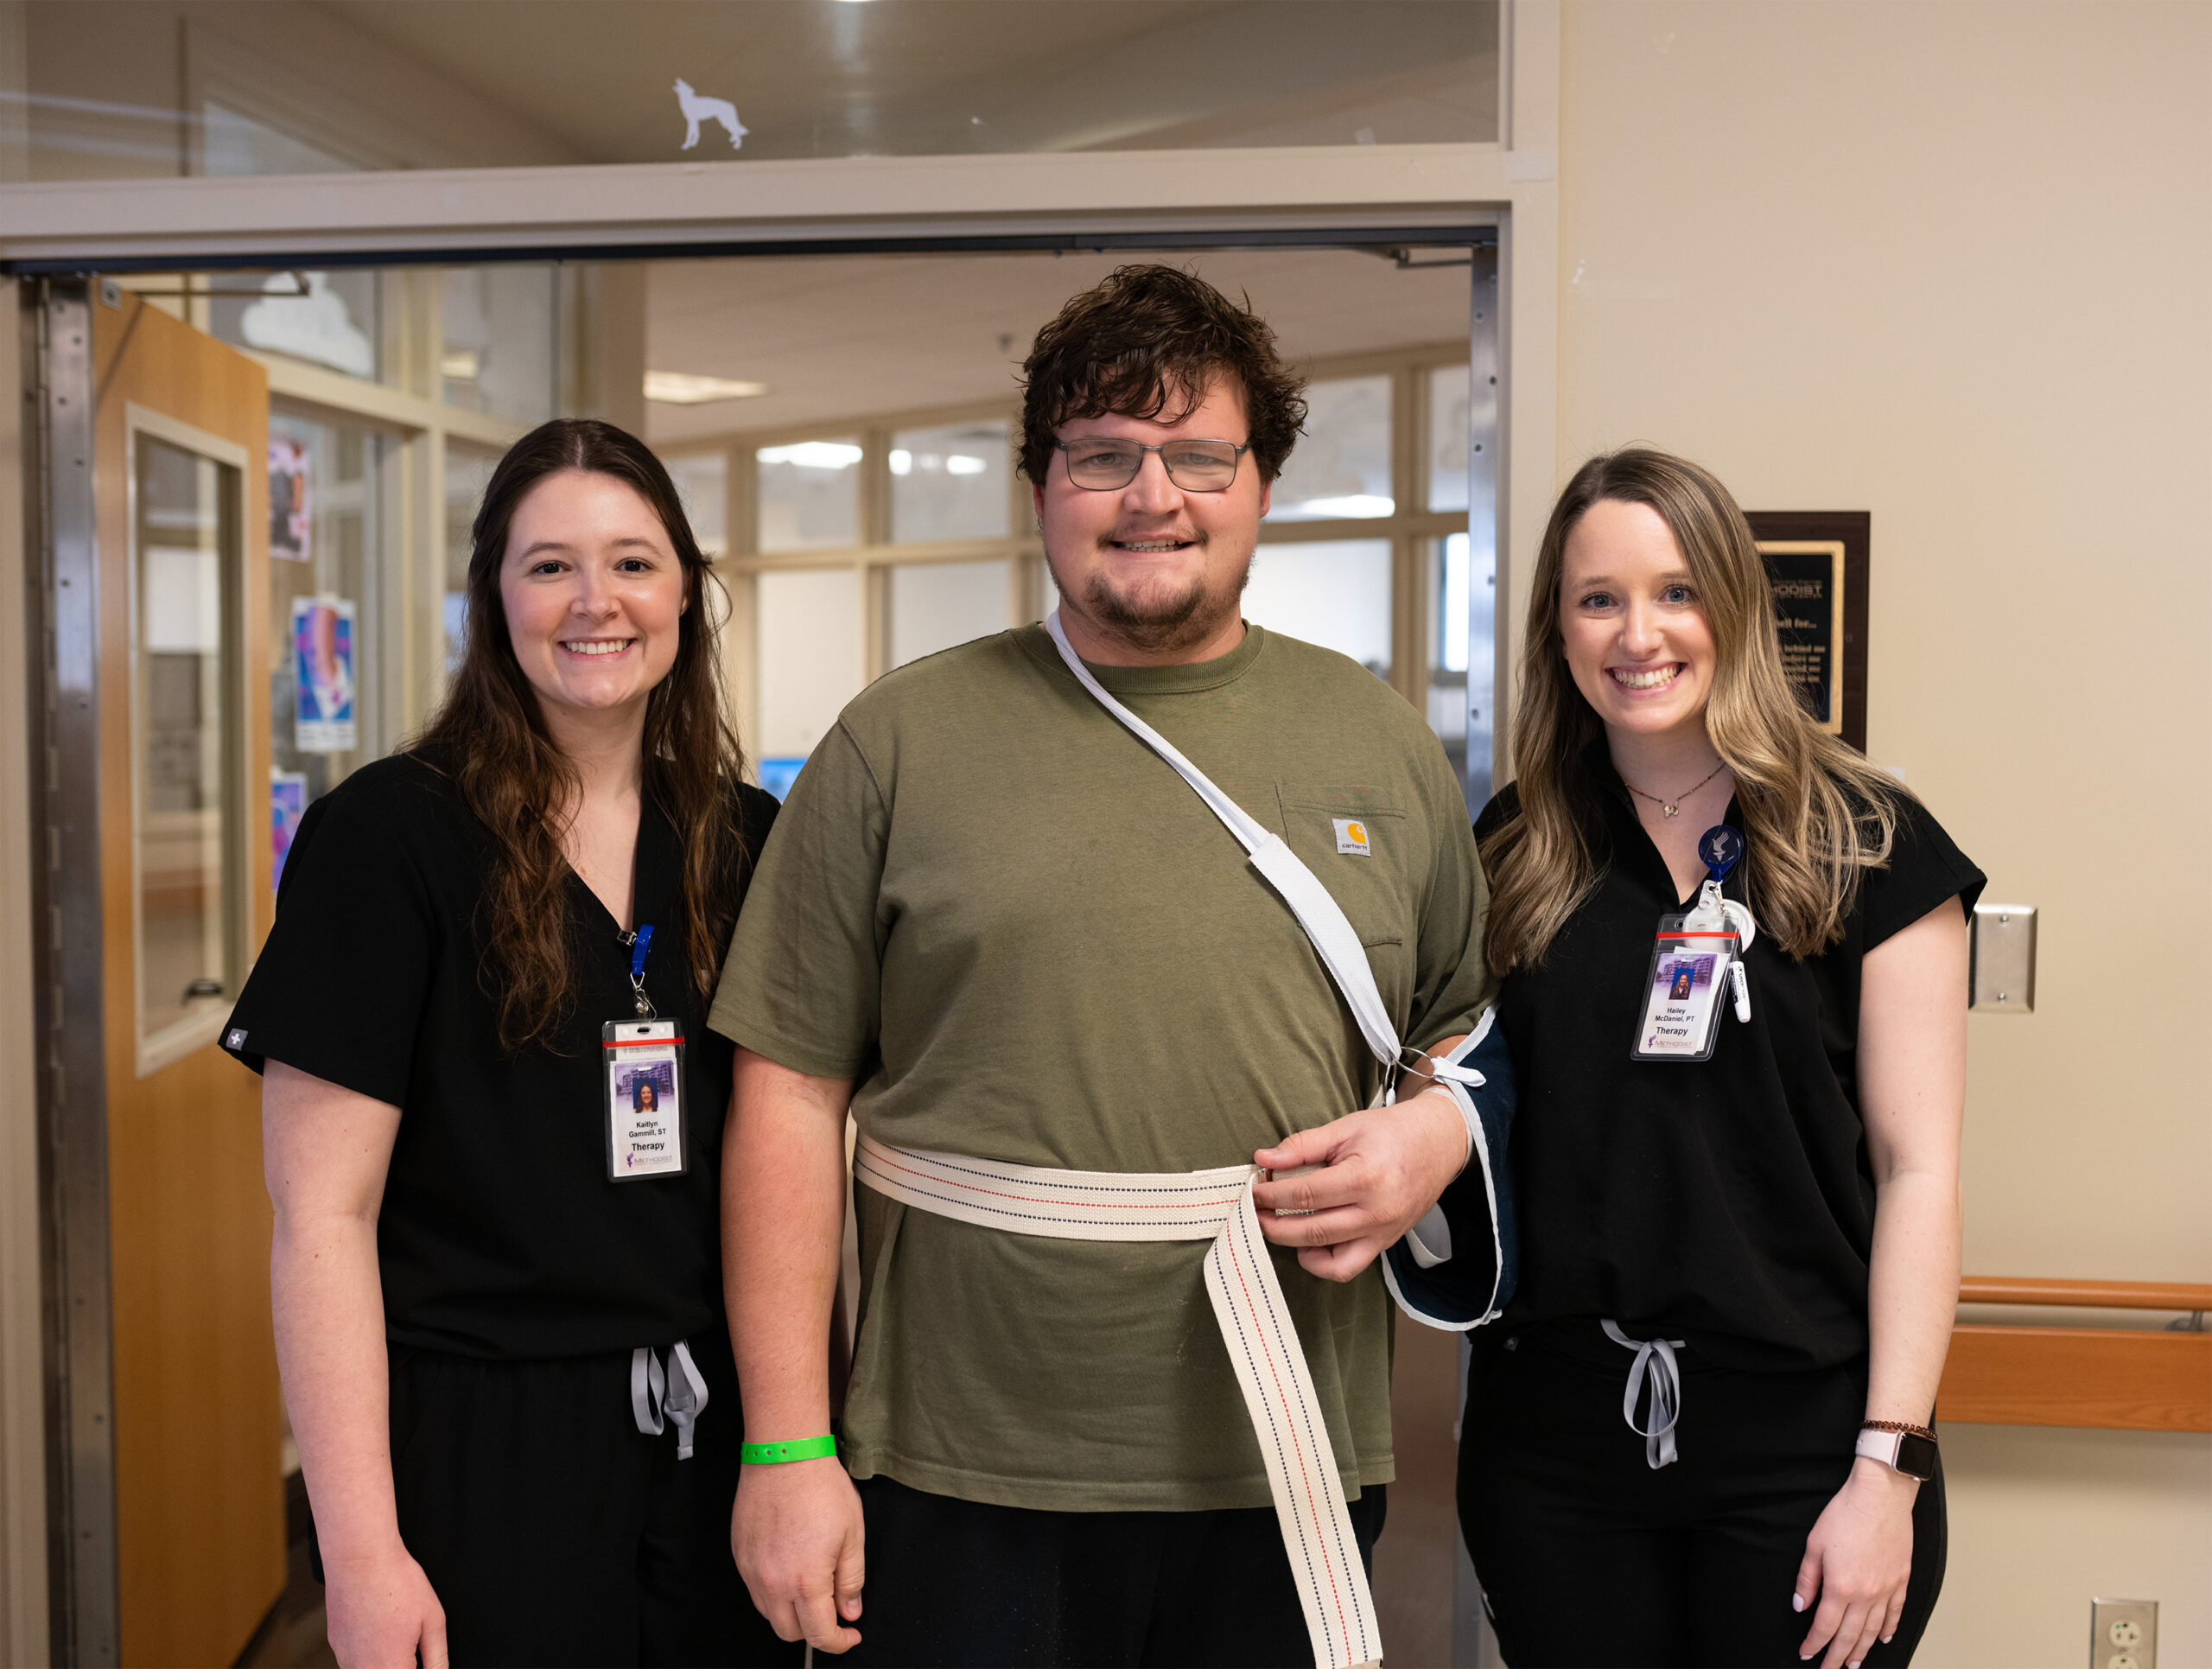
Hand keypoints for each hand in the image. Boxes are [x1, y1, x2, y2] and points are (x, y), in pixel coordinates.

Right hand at [322, 1543, 445, 1668]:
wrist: (360, 1558)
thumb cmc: (396, 1582)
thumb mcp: (433, 1620)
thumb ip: (437, 1658)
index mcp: (390, 1668)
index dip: (419, 1666)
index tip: (420, 1657)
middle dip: (402, 1662)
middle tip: (409, 1638)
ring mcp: (344, 1659)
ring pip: (369, 1668)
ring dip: (384, 1659)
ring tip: (394, 1628)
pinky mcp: (335, 1644)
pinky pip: (354, 1658)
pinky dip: (368, 1649)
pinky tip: (378, 1625)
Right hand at [733, 1456, 865, 1652]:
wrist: (784, 1454)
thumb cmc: (820, 1487)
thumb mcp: (852, 1535)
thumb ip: (851, 1580)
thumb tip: (850, 1611)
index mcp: (806, 1581)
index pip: (820, 1634)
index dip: (839, 1642)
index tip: (849, 1635)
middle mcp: (773, 1583)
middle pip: (790, 1633)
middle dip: (814, 1630)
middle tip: (832, 1610)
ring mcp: (752, 1570)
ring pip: (769, 1614)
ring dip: (791, 1613)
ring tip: (811, 1587)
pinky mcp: (740, 1555)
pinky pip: (755, 1590)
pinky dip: (773, 1593)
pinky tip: (789, 1571)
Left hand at [1250, 1088, 1466, 1281]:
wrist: (1438, 1143)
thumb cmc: (1392, 1132)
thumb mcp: (1345, 1128)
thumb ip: (1303, 1145)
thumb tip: (1264, 1159)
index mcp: (1365, 1177)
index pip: (1305, 1194)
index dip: (1272, 1195)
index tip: (1254, 1190)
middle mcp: (1376, 1212)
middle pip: (1312, 1230)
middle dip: (1274, 1224)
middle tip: (1254, 1213)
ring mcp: (1384, 1233)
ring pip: (1329, 1258)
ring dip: (1293, 1246)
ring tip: (1276, 1227)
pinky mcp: (1386, 1243)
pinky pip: (1348, 1267)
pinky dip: (1322, 1263)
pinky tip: (1307, 1243)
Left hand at [1794, 1457, 1917, 1667]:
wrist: (1880, 1497)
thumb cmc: (1845, 1514)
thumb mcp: (1814, 1545)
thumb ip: (1807, 1580)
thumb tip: (1800, 1606)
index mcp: (1841, 1586)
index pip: (1825, 1626)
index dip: (1814, 1643)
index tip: (1807, 1653)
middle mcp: (1866, 1594)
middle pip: (1849, 1635)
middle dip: (1837, 1656)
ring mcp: (1887, 1590)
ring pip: (1873, 1630)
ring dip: (1862, 1649)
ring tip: (1853, 1663)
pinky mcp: (1901, 1581)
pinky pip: (1895, 1614)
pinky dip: (1888, 1629)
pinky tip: (1883, 1639)